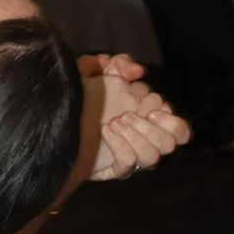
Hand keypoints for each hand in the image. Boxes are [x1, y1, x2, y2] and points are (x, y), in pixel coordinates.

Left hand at [83, 60, 190, 180]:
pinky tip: (105, 132)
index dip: (168, 116)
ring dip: (136, 137)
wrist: (55, 118)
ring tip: (113, 123)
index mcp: (148, 116)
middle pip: (173, 143)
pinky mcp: (115, 168)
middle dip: (155, 128)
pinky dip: (120, 146)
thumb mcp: (96, 70)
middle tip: (128, 115)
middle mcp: (144, 137)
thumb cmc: (80, 95)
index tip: (150, 106)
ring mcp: (131, 154)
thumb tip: (138, 70)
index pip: (178, 126)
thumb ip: (119, 64)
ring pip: (153, 157)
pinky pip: (128, 164)